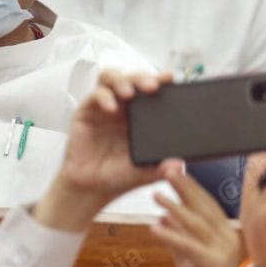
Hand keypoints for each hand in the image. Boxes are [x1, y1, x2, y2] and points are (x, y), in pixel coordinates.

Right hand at [34, 70, 174, 231]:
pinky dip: (104, 97)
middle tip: (152, 86)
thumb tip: (179, 165)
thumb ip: (164, 168)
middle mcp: (124, 107)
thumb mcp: (148, 172)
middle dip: (143, 77)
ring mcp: (105, 107)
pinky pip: (94, 96)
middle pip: (133, 78)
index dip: (161, 80)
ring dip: (122, 80)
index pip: (153, 90)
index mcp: (143, 115)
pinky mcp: (86, 112)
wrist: (93, 188)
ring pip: (112, 78)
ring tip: (130, 93)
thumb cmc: (120, 174)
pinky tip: (111, 107)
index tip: (171, 78)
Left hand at [152, 163, 249, 266]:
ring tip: (157, 195)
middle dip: (185, 188)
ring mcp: (222, 251)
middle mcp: (228, 238)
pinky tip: (154, 226)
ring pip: (196, 223)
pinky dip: (171, 235)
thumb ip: (178, 236)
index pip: (208, 204)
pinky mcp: (212, 265)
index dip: (192, 187)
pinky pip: (189, 246)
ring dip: (175, 207)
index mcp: (225, 233)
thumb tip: (163, 217)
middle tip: (168, 170)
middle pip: (204, 207)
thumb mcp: (188, 257)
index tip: (177, 171)